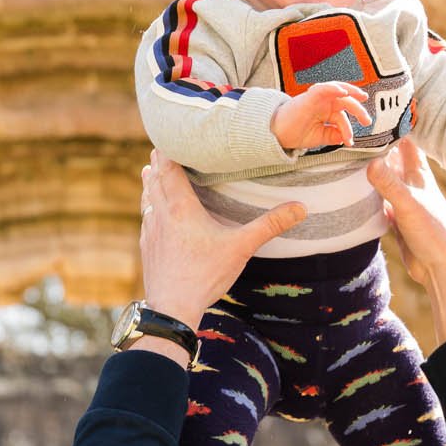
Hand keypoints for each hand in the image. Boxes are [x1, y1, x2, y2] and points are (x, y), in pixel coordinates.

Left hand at [139, 156, 305, 330]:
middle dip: (158, 163)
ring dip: (150, 184)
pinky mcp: (147, 248)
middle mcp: (161, 214)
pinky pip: (145, 219)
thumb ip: (270, 225)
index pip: (168, 168)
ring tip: (150, 172)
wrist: (172, 308)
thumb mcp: (241, 248)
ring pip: (147, 199)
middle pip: (154, 179)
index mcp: (181, 207)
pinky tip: (153, 213)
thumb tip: (300, 207)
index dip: (167, 150)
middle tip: (161, 148)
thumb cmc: (205, 275)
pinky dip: (149, 208)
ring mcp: (150, 232)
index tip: (172, 136)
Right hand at [272, 81, 371, 150]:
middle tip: (366, 121)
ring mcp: (317, 98)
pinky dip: (333, 88)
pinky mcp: (309, 96)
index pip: (343, 116)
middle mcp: (324, 103)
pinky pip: (323, 88)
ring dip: (351, 91)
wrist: (277, 135)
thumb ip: (334, 135)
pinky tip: (343, 92)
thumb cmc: (296, 133)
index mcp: (327, 111)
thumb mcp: (320, 137)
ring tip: (362, 97)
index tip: (350, 142)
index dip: (348, 129)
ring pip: (338, 90)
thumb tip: (346, 137)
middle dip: (358, 110)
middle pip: (345, 102)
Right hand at [365, 143, 445, 340]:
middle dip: (375, 145)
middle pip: (391, 159)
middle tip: (353, 131)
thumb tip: (369, 162)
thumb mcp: (408, 204)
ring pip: (384, 180)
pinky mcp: (396, 220)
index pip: (404, 142)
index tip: (376, 108)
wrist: (440, 268)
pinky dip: (367, 196)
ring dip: (369, 170)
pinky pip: (378, 202)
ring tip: (348, 156)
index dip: (393, 125)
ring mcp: (403, 202)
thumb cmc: (433, 233)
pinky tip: (353, 193)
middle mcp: (411, 185)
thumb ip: (389, 184)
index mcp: (419, 175)